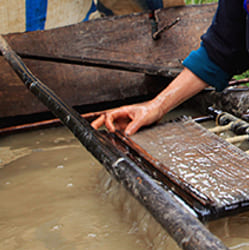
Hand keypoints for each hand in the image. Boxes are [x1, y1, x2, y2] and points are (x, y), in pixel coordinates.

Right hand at [90, 68, 208, 135]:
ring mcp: (124, 122)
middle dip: (96, 123)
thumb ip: (134, 125)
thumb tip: (126, 133)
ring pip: (111, 126)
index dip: (108, 123)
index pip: (109, 116)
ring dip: (104, 129)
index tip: (111, 130)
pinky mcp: (128, 127)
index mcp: (123, 111)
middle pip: (106, 119)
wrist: (159, 111)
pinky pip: (119, 131)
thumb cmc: (151, 110)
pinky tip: (111, 139)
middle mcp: (122, 116)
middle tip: (89, 129)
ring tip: (95, 134)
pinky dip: (114, 135)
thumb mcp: (143, 118)